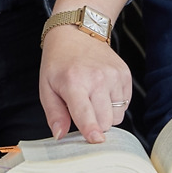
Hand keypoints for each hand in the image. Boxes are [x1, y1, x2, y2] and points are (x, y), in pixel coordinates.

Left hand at [39, 21, 132, 142]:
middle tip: (83, 110)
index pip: (85, 112)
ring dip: (106, 114)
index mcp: (74, 82)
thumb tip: (60, 135)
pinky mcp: (125, 74)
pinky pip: (125, 104)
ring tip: (92, 97)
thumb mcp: (46, 87)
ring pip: (117, 116)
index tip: (96, 140)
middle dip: (95, 124)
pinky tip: (102, 91)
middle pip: (105, 121)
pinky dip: (114, 104)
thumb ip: (54, 114)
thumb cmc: (59, 62)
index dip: (91, 129)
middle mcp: (97, 78)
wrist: (76, 32)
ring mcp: (114, 76)